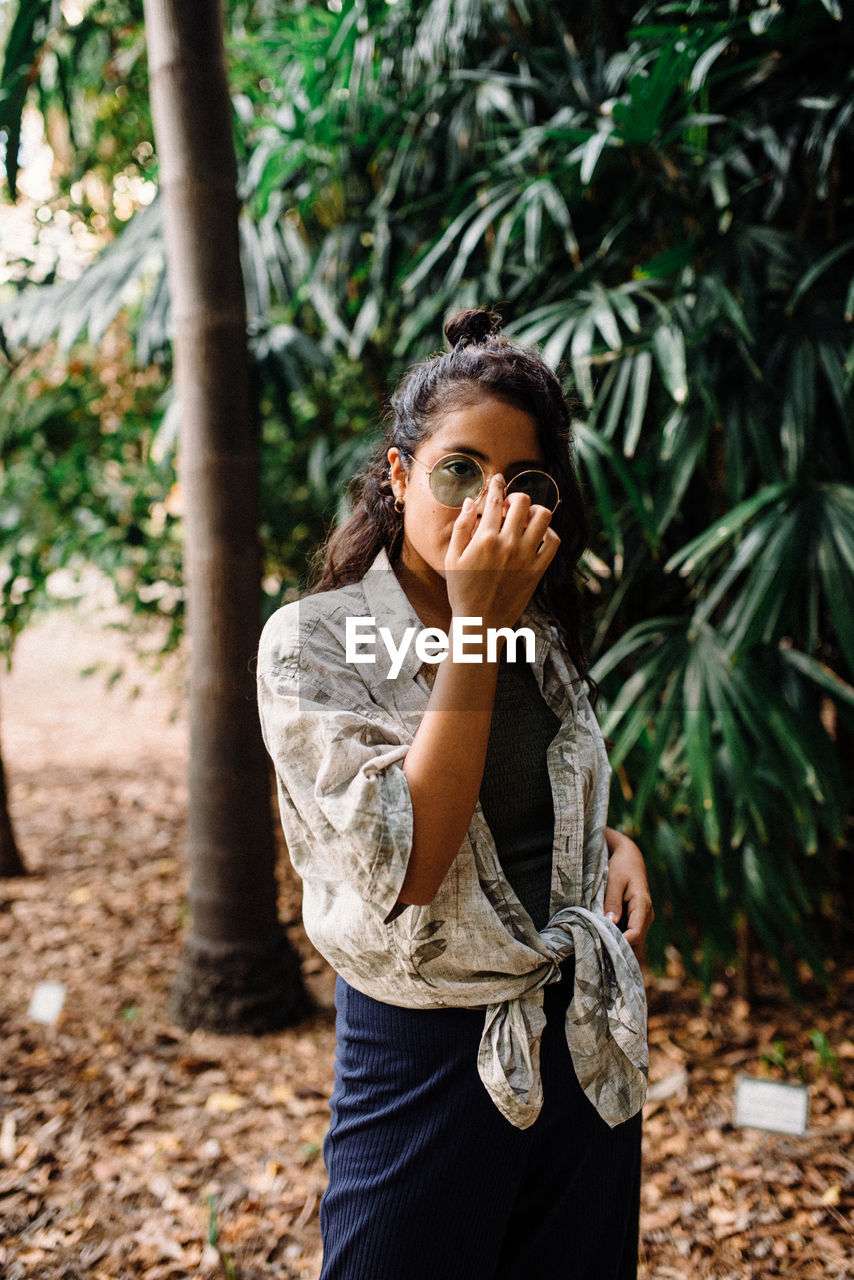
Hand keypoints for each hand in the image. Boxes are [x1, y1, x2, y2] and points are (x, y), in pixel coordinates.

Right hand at [445, 474, 559, 629]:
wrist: (480, 622)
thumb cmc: (462, 589)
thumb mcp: (452, 557)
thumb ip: (462, 526)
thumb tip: (472, 501)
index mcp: (485, 538)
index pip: (496, 499)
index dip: (497, 485)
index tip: (498, 480)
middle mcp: (508, 544)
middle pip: (522, 502)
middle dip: (516, 498)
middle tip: (509, 507)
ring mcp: (526, 557)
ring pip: (543, 516)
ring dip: (535, 512)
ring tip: (525, 519)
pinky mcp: (538, 570)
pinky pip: (554, 542)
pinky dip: (549, 533)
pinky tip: (538, 536)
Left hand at [602, 827, 653, 954]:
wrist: (630, 859)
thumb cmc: (621, 867)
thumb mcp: (614, 881)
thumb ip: (613, 901)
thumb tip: (611, 922)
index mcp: (642, 905)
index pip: (635, 933)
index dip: (621, 943)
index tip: (604, 945)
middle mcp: (646, 915)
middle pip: (636, 942)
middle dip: (620, 950)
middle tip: (599, 954)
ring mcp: (643, 919)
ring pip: (635, 942)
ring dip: (620, 948)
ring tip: (600, 951)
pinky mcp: (637, 920)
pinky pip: (631, 936)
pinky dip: (620, 942)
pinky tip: (605, 943)